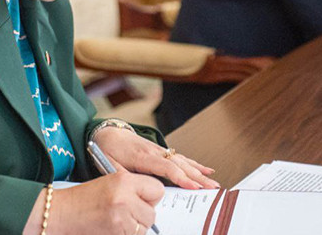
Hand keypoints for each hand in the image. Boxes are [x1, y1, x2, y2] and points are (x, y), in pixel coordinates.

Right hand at [22, 172, 163, 234]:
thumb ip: (133, 188)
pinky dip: (125, 234)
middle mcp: (124, 198)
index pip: (157, 190)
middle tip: (124, 213)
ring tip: (115, 221)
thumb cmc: (82, 199)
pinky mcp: (117, 234)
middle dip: (141, 216)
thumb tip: (153, 200)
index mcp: (123, 181)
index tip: (142, 199)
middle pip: (152, 213)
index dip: (150, 196)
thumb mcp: (109, 183)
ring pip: (144, 228)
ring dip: (134, 228)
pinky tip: (112, 228)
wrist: (60, 213)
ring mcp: (121, 219)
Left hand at [94, 126, 219, 189]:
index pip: (166, 167)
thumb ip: (123, 176)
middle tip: (212, 187)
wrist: (108, 133)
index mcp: (142, 156)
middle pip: (180, 165)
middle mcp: (154, 151)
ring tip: (213, 182)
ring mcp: (160, 150)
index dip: (181, 177)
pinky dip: (195, 164)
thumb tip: (136, 188)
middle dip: (197, 177)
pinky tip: (207, 170)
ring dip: (200, 172)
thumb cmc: (108, 150)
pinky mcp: (162, 151)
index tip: (193, 187)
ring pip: (183, 161)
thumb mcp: (109, 164)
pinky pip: (181, 158)